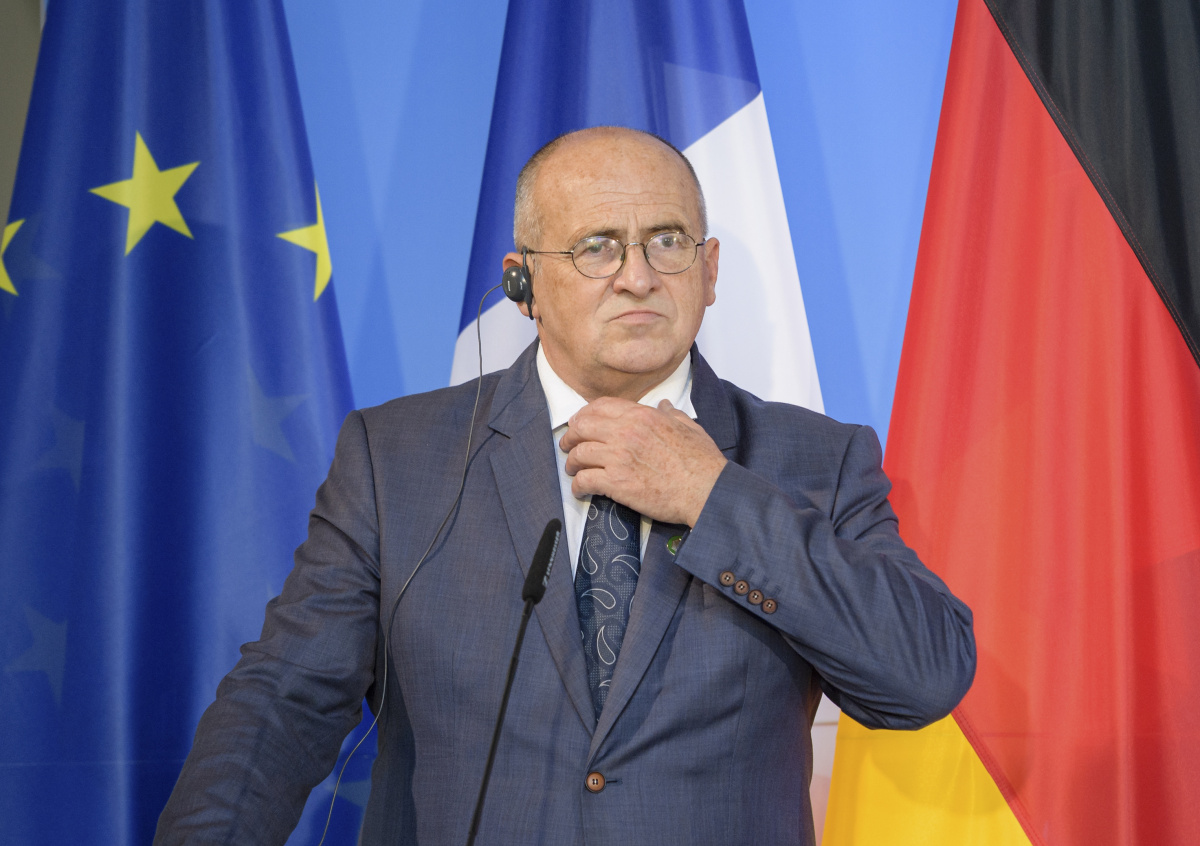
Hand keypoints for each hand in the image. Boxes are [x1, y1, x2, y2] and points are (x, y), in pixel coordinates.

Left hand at [560, 396, 726, 526]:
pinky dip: (578, 486)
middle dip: (571, 436)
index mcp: (642, 416)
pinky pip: (585, 480)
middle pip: (582, 427)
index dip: (584, 414)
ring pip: (579, 454)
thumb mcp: (689, 426)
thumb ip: (672, 414)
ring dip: (572, 462)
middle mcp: (626, 432)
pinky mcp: (617, 483)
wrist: (706, 490)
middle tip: (569, 445)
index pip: (600, 406)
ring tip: (573, 469)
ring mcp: (619, 457)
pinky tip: (580, 489)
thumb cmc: (701, 461)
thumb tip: (664, 406)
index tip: (579, 423)